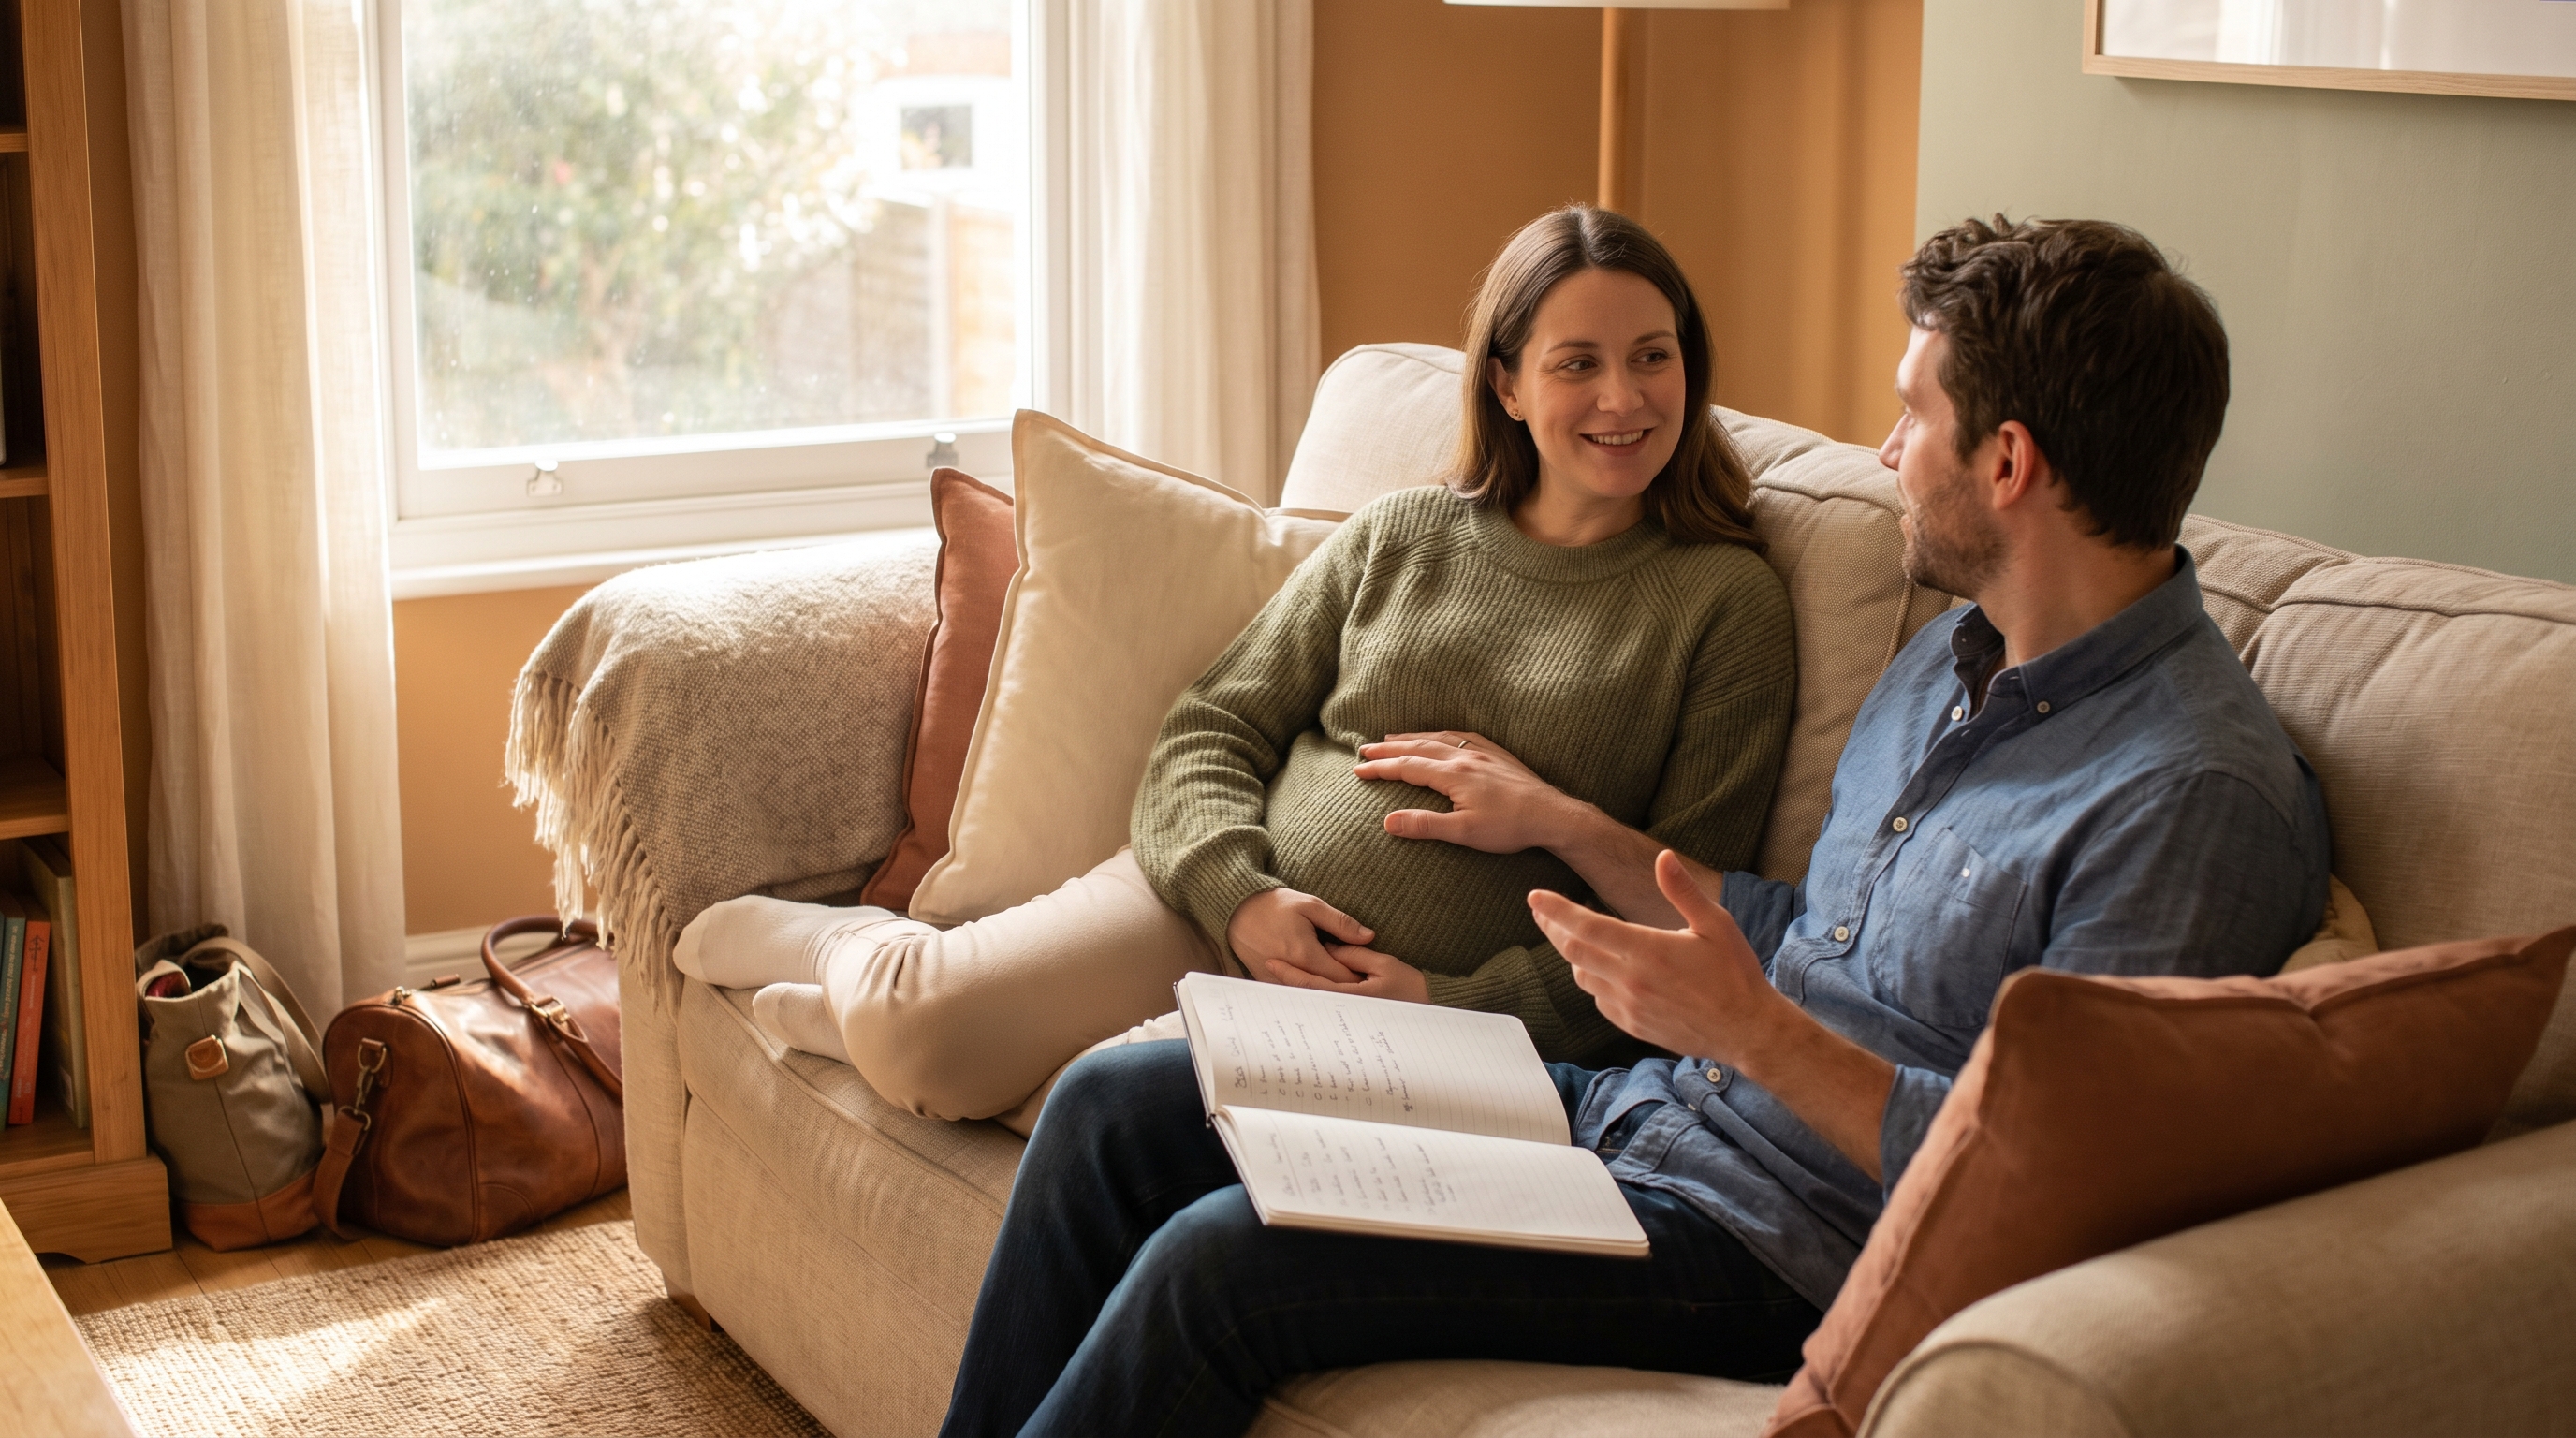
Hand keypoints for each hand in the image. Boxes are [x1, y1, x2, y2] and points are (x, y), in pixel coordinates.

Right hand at [1229, 887, 1370, 985]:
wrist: (1237, 911)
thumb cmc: (1275, 905)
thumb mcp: (1311, 905)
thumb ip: (1341, 923)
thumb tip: (1369, 936)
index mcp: (1305, 954)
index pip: (1342, 978)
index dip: (1360, 978)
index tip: (1369, 974)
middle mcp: (1291, 972)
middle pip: (1328, 992)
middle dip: (1346, 988)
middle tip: (1361, 982)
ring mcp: (1276, 981)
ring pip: (1310, 997)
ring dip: (1326, 992)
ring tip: (1342, 985)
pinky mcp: (1266, 983)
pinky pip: (1292, 995)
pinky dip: (1307, 991)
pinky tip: (1316, 983)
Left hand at [1269, 943, 1431, 1003]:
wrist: (1431, 1008)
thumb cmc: (1410, 986)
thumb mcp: (1384, 964)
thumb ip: (1354, 955)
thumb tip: (1328, 949)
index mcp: (1354, 997)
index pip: (1313, 985)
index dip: (1290, 974)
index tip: (1271, 963)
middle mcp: (1348, 1012)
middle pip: (1308, 1000)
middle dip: (1285, 987)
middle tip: (1262, 973)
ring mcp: (1349, 1019)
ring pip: (1314, 1006)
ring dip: (1294, 994)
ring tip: (1271, 981)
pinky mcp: (1353, 1020)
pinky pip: (1325, 1009)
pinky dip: (1309, 999)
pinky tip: (1295, 991)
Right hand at [1354, 731, 1583, 854]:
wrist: (1553, 816)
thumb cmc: (1510, 828)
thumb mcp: (1464, 833)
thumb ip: (1425, 825)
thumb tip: (1387, 821)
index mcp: (1453, 774)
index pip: (1406, 767)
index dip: (1379, 767)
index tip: (1357, 769)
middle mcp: (1465, 757)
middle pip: (1418, 747)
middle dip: (1389, 748)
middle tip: (1365, 749)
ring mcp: (1483, 754)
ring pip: (1439, 738)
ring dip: (1412, 737)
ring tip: (1393, 737)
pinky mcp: (1498, 756)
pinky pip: (1463, 737)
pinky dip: (1443, 734)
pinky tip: (1442, 737)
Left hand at [1531, 850, 1896, 1179]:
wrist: (1747, 1030)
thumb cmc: (1735, 972)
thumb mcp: (1715, 923)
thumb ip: (1683, 890)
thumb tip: (1663, 857)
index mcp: (1647, 950)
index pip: (1586, 926)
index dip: (1555, 910)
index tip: (1534, 896)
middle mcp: (1630, 980)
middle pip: (1572, 951)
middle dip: (1551, 928)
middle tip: (1540, 912)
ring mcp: (1629, 1007)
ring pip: (1581, 976)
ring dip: (1571, 954)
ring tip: (1568, 936)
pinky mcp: (1632, 1026)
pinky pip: (1598, 999)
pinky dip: (1591, 980)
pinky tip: (1598, 969)